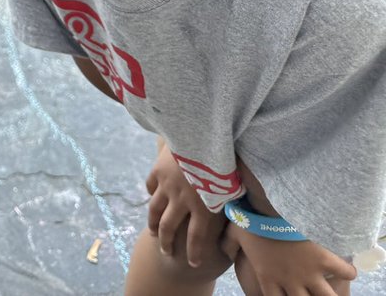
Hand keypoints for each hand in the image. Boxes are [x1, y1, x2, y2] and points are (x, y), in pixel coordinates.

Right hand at [145, 140, 228, 269]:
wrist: (201, 136)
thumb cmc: (225, 161)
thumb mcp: (234, 186)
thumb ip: (234, 202)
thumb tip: (247, 215)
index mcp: (204, 207)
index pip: (196, 238)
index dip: (194, 253)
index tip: (193, 263)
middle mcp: (182, 200)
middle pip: (169, 228)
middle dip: (167, 243)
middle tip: (166, 251)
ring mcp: (167, 186)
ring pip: (155, 211)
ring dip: (153, 224)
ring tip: (153, 233)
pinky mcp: (158, 171)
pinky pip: (151, 187)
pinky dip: (151, 194)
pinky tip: (152, 198)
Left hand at [223, 223, 355, 295]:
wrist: (272, 210)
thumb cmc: (250, 221)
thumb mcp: (233, 234)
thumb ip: (228, 246)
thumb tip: (225, 252)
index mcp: (267, 277)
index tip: (284, 294)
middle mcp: (289, 281)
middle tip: (309, 292)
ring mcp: (308, 274)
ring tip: (333, 293)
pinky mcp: (324, 260)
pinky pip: (342, 272)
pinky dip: (348, 272)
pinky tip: (350, 271)